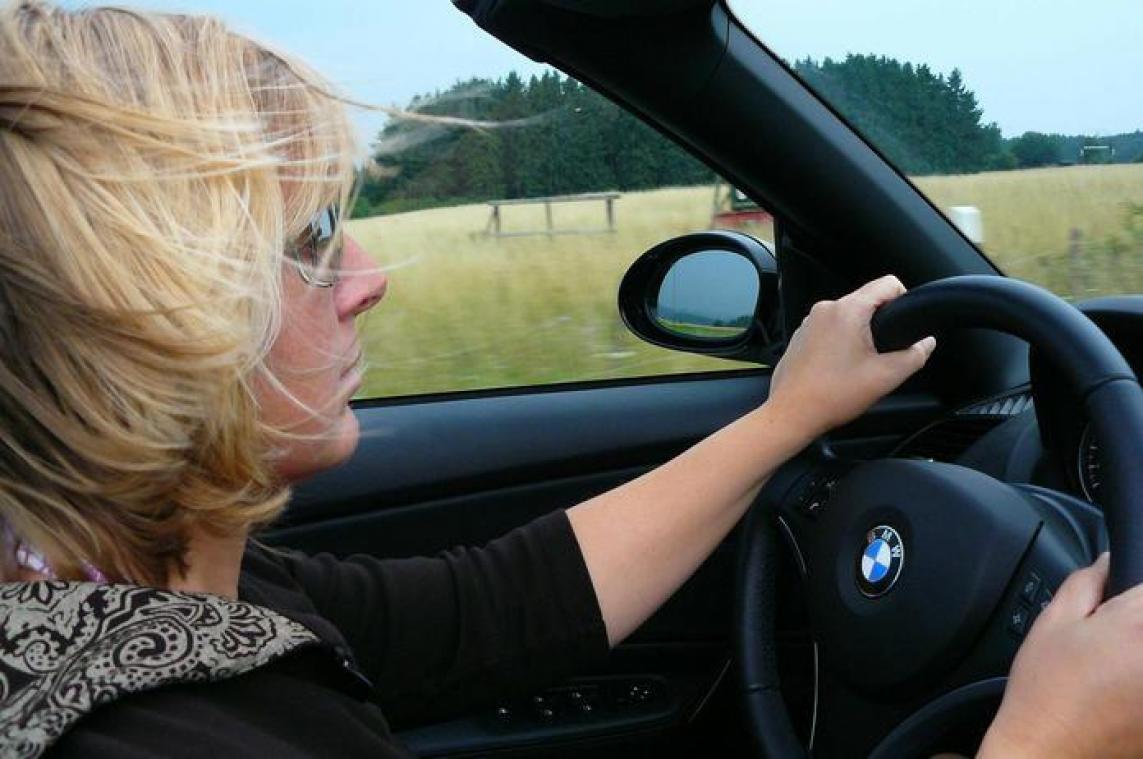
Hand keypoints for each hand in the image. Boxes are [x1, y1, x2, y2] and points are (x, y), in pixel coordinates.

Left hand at [767, 275, 935, 437]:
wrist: (792, 413)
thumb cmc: (831, 395)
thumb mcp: (886, 376)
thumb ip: (914, 355)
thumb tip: (926, 343)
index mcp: (847, 310)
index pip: (887, 283)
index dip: (904, 299)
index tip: (905, 323)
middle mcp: (825, 309)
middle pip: (867, 301)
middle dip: (880, 323)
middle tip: (880, 355)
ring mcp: (809, 322)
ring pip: (848, 316)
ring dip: (859, 335)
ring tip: (858, 365)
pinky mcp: (801, 336)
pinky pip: (830, 329)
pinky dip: (840, 343)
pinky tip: (839, 368)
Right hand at [980, 554, 1142, 757]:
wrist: (1050, 752)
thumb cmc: (1046, 693)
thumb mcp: (1052, 623)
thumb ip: (1085, 583)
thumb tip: (1108, 564)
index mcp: (1138, 624)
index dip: (1133, 593)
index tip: (1119, 605)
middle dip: (1133, 624)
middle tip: (1113, 644)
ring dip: (1135, 657)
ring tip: (1115, 672)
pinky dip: (1137, 684)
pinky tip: (1120, 695)